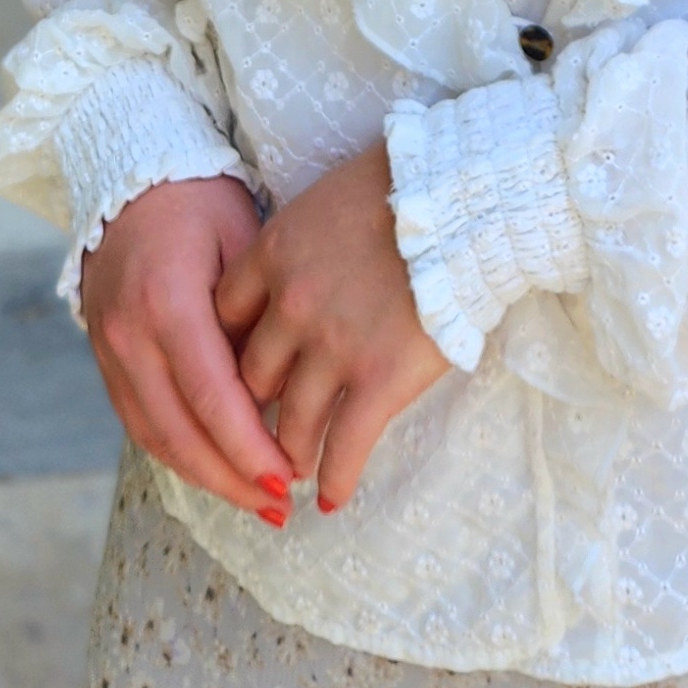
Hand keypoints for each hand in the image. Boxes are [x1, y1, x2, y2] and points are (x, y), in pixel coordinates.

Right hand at [81, 175, 293, 522]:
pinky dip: (177, 453)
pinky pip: (139, 421)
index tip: (290, 477)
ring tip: (255, 501)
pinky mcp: (103, 358)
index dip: (250, 445)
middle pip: (181, 430)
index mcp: (168, 301)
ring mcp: (109, 349)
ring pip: (156, 436)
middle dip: (233, 477)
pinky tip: (214, 470)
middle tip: (280, 505)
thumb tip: (288, 383)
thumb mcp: (241, 237)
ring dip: (206, 477)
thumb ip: (257, 311)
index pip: (213, 395)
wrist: (129, 173)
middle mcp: (130, 334)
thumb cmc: (200, 198)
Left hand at [213, 140, 449, 508]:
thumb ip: (295, 248)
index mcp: (274, 252)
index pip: (225, 316)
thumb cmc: (401, 188)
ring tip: (292, 471)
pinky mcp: (379, 379)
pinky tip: (332, 498)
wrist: (462, 197)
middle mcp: (292, 304)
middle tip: (260, 431)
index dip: (227, 350)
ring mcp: (333, 345)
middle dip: (254, 410)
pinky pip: (345, 446)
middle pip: (251, 377)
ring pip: (292, 422)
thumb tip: (287, 285)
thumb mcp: (324, 201)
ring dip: (289, 454)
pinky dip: (335, 479)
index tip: (235, 371)